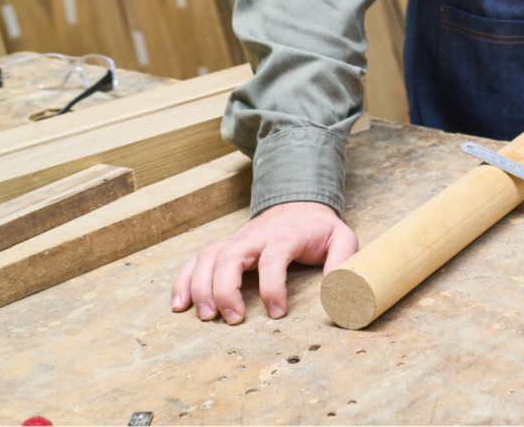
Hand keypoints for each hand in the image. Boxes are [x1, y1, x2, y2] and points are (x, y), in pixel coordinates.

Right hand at [169, 200, 356, 323]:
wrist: (298, 204)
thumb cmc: (318, 228)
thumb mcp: (342, 237)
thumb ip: (343, 260)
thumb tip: (338, 290)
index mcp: (285, 235)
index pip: (273, 258)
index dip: (272, 287)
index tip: (276, 312)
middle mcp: (255, 236)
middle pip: (230, 257)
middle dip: (226, 290)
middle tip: (233, 319)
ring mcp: (236, 240)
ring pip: (208, 258)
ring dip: (200, 287)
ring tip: (206, 317)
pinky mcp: (225, 247)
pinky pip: (196, 260)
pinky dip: (183, 279)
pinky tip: (179, 303)